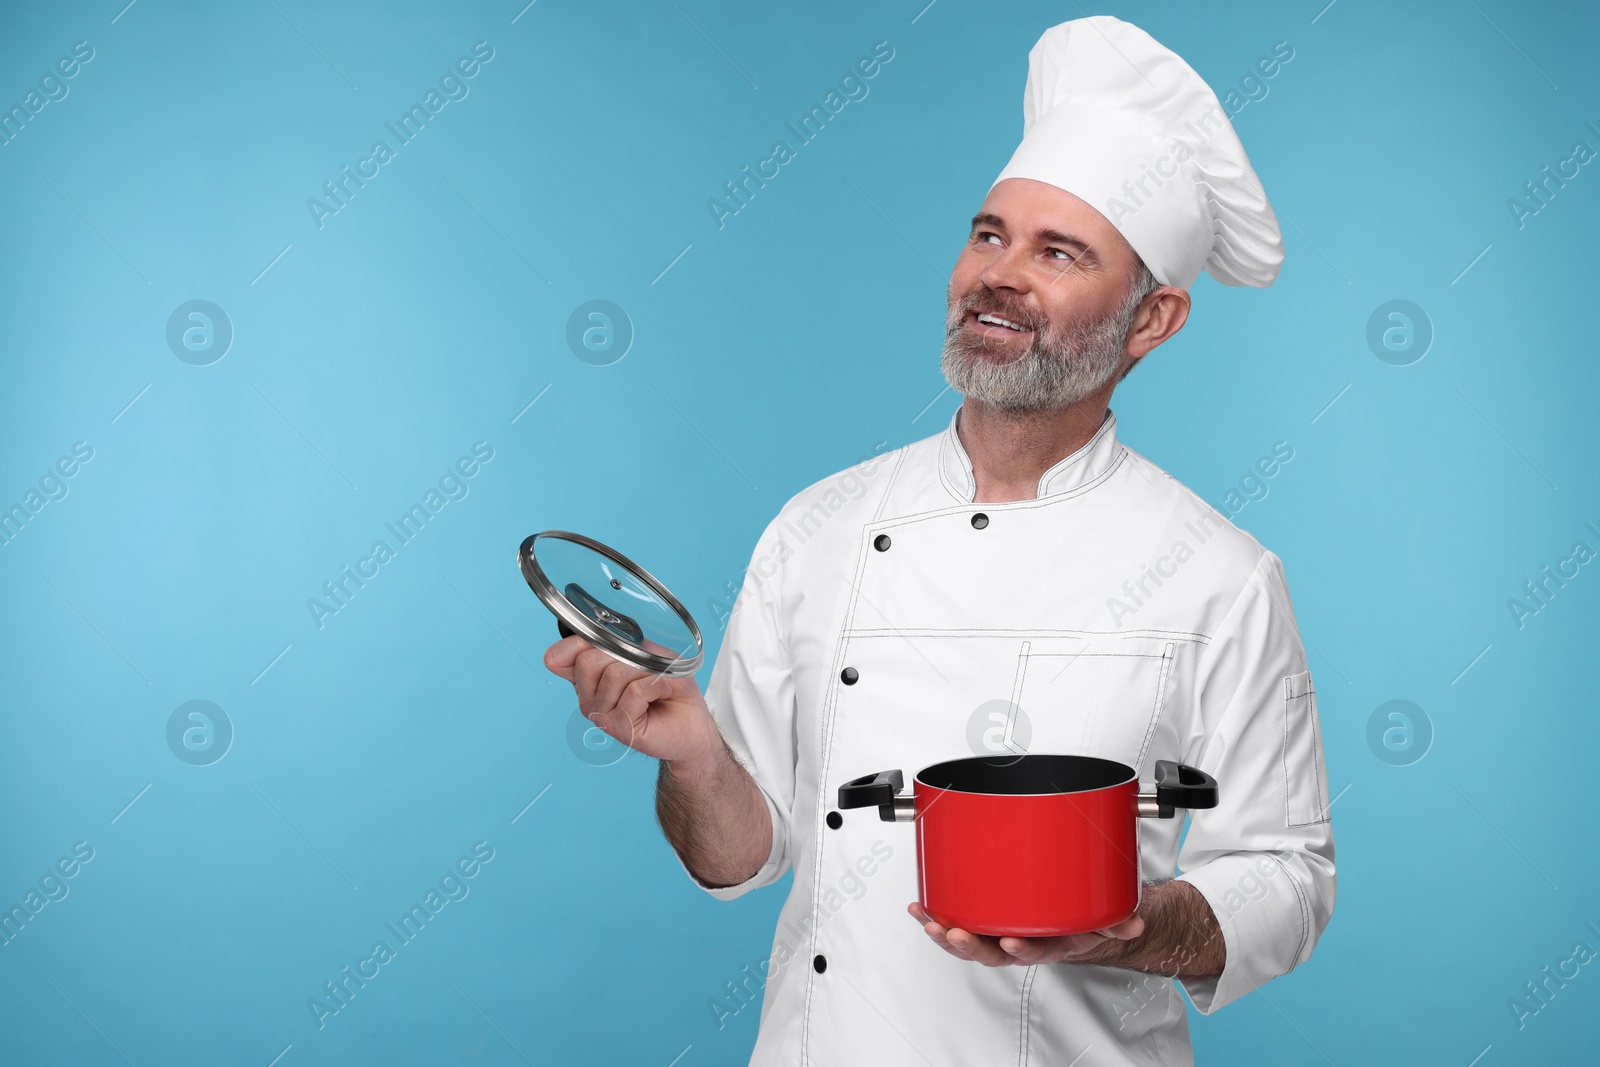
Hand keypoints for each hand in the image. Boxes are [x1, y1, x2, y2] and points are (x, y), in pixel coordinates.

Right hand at [544, 636, 716, 763]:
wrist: (692, 720)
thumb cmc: (670, 685)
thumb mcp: (645, 652)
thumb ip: (617, 644)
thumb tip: (595, 639)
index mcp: (588, 677)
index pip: (558, 658)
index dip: (573, 644)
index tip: (601, 640)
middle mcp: (587, 697)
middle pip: (587, 661)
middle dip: (624, 656)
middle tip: (645, 667)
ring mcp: (600, 714)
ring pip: (614, 675)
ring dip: (646, 672)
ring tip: (656, 684)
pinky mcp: (618, 727)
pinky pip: (634, 691)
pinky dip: (656, 685)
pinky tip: (662, 693)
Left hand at [908, 902, 1144, 966]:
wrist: (1072, 922)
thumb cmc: (1081, 921)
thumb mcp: (1104, 921)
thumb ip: (1117, 921)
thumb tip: (1132, 922)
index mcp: (1047, 945)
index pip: (1033, 951)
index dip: (1021, 950)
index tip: (1011, 942)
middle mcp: (1018, 944)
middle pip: (989, 953)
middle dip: (968, 946)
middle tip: (953, 934)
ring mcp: (996, 936)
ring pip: (967, 944)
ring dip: (943, 934)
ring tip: (928, 921)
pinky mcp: (980, 923)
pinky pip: (954, 925)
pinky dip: (935, 917)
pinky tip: (921, 907)